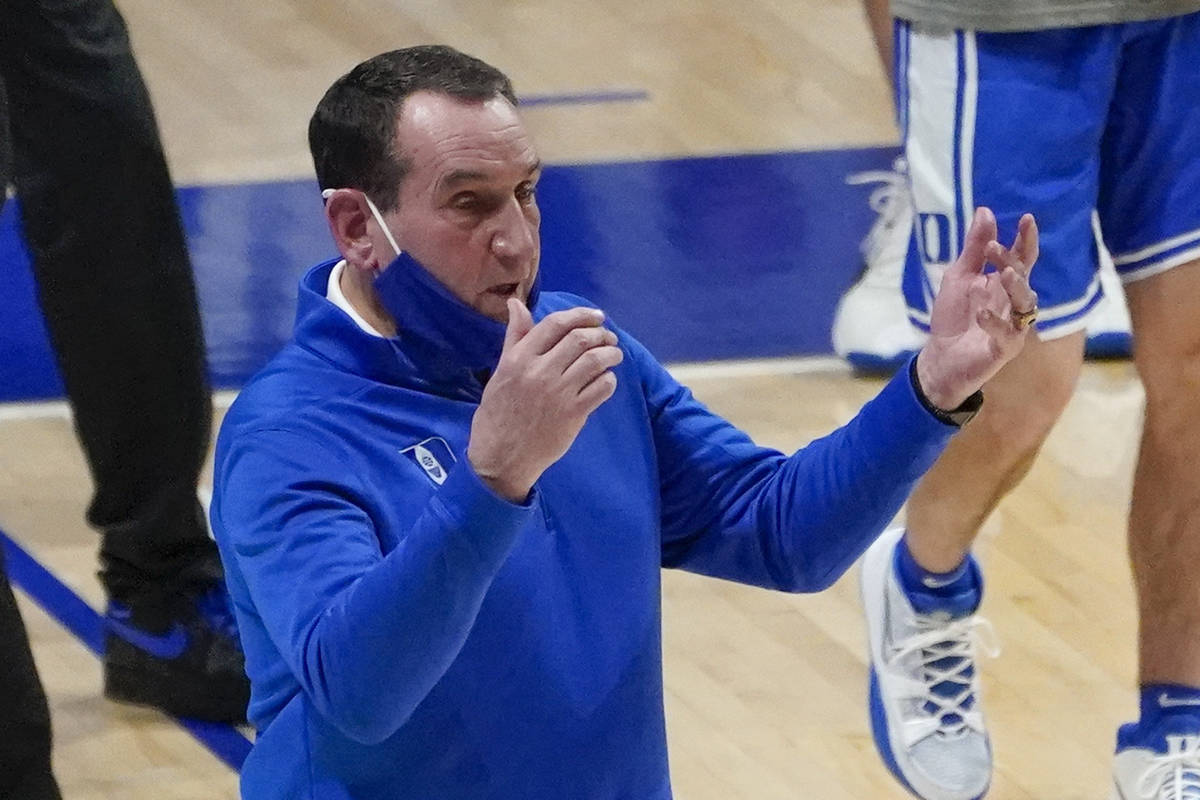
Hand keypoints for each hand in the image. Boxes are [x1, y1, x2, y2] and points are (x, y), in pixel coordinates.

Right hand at [467, 299, 623, 500]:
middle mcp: (540, 372)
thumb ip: (515, 337)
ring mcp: (558, 393)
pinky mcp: (573, 414)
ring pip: (595, 361)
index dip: (580, 315)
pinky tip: (607, 379)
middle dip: (601, 333)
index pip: (555, 324)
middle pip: (580, 339)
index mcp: (519, 358)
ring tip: (614, 355)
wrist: (501, 457)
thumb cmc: (498, 413)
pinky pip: (601, 388)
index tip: (596, 316)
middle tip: (609, 336)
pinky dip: (609, 379)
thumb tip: (517, 303)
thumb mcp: (501, 371)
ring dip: (611, 353)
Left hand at [916, 207, 1038, 408]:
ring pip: (1026, 303)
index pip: (1022, 257)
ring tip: (1004, 274)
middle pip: (1023, 276)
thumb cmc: (953, 316)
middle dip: (1012, 260)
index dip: (1026, 239)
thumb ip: (974, 248)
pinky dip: (995, 323)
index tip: (1026, 219)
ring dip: (1016, 287)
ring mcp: (1013, 325)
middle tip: (994, 248)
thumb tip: (985, 210)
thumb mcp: (959, 277)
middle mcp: (1012, 301)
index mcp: (1003, 282)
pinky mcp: (1005, 348)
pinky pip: (1008, 334)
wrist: (940, 357)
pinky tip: (981, 314)